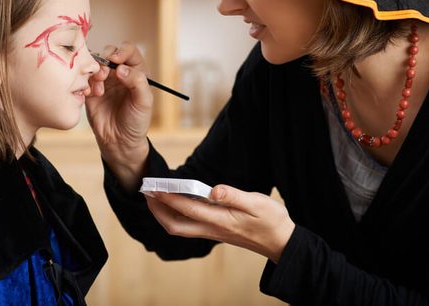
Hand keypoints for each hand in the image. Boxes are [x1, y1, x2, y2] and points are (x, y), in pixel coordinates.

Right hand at [86, 42, 153, 190]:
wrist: (119, 142)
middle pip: (109, 53)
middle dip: (104, 59)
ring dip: (94, 71)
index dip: (122, 51)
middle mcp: (119, 73)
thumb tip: (121, 68)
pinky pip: (83, 78)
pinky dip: (85, 82)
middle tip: (103, 73)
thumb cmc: (136, 122)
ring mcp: (104, 81)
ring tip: (98, 89)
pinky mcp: (90, 90)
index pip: (129, 51)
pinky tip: (91, 94)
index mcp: (135, 72)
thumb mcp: (144, 102)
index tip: (115, 60)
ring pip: (94, 64)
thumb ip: (137, 82)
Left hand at [145, 185, 294, 262]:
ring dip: (163, 214)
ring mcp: (212, 232)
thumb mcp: (258, 203)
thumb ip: (234, 195)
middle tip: (147, 192)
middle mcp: (212, 229)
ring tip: (155, 197)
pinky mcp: (215, 232)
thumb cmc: (271, 220)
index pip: (187, 208)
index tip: (155, 187)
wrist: (281, 242)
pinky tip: (175, 204)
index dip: (168, 198)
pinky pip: (188, 226)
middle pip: (175, 225)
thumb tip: (214, 189)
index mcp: (220, 220)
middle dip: (157, 210)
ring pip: (179, 227)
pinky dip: (175, 216)